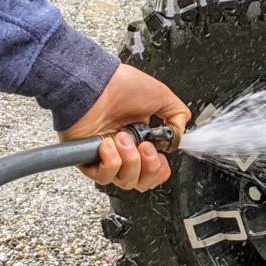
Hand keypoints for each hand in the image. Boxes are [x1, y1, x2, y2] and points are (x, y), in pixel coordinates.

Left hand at [60, 64, 190, 190]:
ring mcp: (105, 155)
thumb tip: (179, 135)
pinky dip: (110, 161)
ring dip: (129, 160)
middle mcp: (123, 150)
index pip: (152, 171)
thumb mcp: (161, 95)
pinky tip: (108, 143)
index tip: (161, 158)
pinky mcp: (87, 159)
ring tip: (122, 138)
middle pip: (140, 182)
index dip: (159, 171)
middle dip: (148, 168)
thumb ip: (178, 115)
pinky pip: (103, 176)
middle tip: (145, 148)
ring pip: (124, 181)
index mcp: (140, 138)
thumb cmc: (121, 86)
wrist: (96, 84)